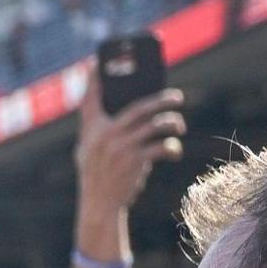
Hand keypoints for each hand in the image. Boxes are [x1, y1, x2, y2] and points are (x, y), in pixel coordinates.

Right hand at [75, 83, 183, 219]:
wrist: (99, 204)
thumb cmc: (97, 174)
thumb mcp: (89, 150)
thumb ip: (101, 130)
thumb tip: (133, 110)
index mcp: (91, 130)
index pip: (90, 99)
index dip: (93, 79)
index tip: (97, 62)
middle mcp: (104, 135)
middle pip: (140, 107)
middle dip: (162, 99)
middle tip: (177, 97)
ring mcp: (121, 147)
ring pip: (157, 125)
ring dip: (172, 123)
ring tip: (178, 126)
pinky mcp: (136, 161)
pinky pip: (162, 146)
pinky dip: (172, 147)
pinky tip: (173, 151)